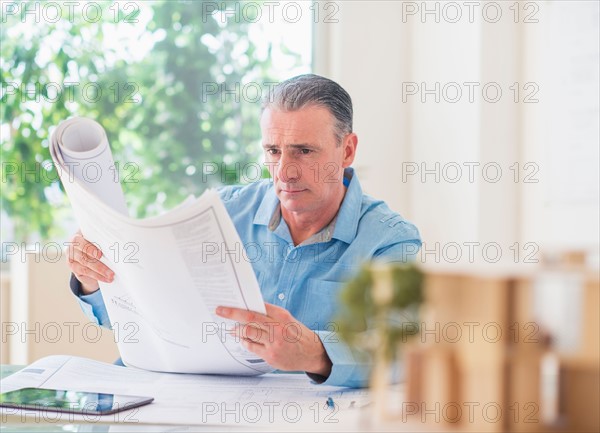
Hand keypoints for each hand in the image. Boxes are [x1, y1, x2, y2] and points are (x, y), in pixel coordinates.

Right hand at [67, 231, 113, 294]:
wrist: (87, 258)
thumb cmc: (96, 245)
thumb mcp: (99, 242)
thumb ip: (103, 242)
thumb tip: (120, 245)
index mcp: (78, 236)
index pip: (81, 241)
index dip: (90, 248)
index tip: (100, 254)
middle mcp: (72, 246)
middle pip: (84, 254)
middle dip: (98, 263)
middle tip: (110, 269)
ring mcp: (71, 257)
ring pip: (85, 264)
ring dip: (100, 271)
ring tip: (111, 275)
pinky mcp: (73, 267)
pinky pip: (86, 272)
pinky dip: (98, 276)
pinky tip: (106, 279)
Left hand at [215, 303, 331, 376]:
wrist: (312, 353)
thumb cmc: (298, 334)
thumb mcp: (287, 319)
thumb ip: (270, 315)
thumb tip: (249, 309)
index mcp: (282, 316)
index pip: (257, 306)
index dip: (241, 305)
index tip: (229, 303)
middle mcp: (278, 328)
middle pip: (249, 318)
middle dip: (232, 313)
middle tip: (220, 311)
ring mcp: (273, 343)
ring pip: (248, 333)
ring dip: (236, 330)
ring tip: (231, 329)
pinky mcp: (270, 355)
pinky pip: (252, 346)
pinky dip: (245, 341)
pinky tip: (243, 339)